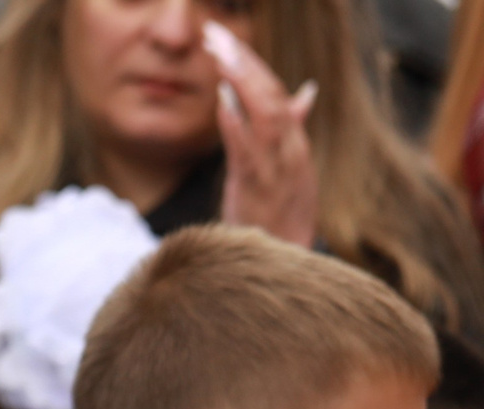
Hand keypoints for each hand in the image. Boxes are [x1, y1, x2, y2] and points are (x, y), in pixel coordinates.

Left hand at [206, 20, 317, 247]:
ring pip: (265, 114)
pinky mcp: (258, 189)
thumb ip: (292, 127)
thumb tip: (306, 91)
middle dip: (245, 61)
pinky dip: (236, 122)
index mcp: (296, 143)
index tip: (226, 40)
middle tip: (216, 33)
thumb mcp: (289, 169)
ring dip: (241, 81)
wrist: (284, 261)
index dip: (252, 64)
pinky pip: (248, 150)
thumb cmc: (280, 216)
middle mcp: (291, 150)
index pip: (277, 93)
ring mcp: (277, 169)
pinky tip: (221, 100)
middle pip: (272, 95)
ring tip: (218, 53)